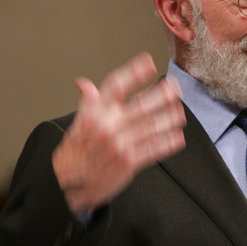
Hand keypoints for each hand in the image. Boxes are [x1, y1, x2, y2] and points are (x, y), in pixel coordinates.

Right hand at [52, 53, 186, 212]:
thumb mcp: (78, 123)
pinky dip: (168, 142)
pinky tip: (177, 135)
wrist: (66, 183)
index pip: (115, 86)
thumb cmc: (75, 152)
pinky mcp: (129, 162)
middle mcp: (108, 126)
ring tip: (180, 111)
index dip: (133, 72)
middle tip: (174, 87)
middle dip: (162, 95)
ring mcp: (120, 144)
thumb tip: (84, 84)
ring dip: (170, 117)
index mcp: (94, 113)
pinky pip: (154, 149)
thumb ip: (89, 103)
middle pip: (141, 105)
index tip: (148, 62)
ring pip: (152, 126)